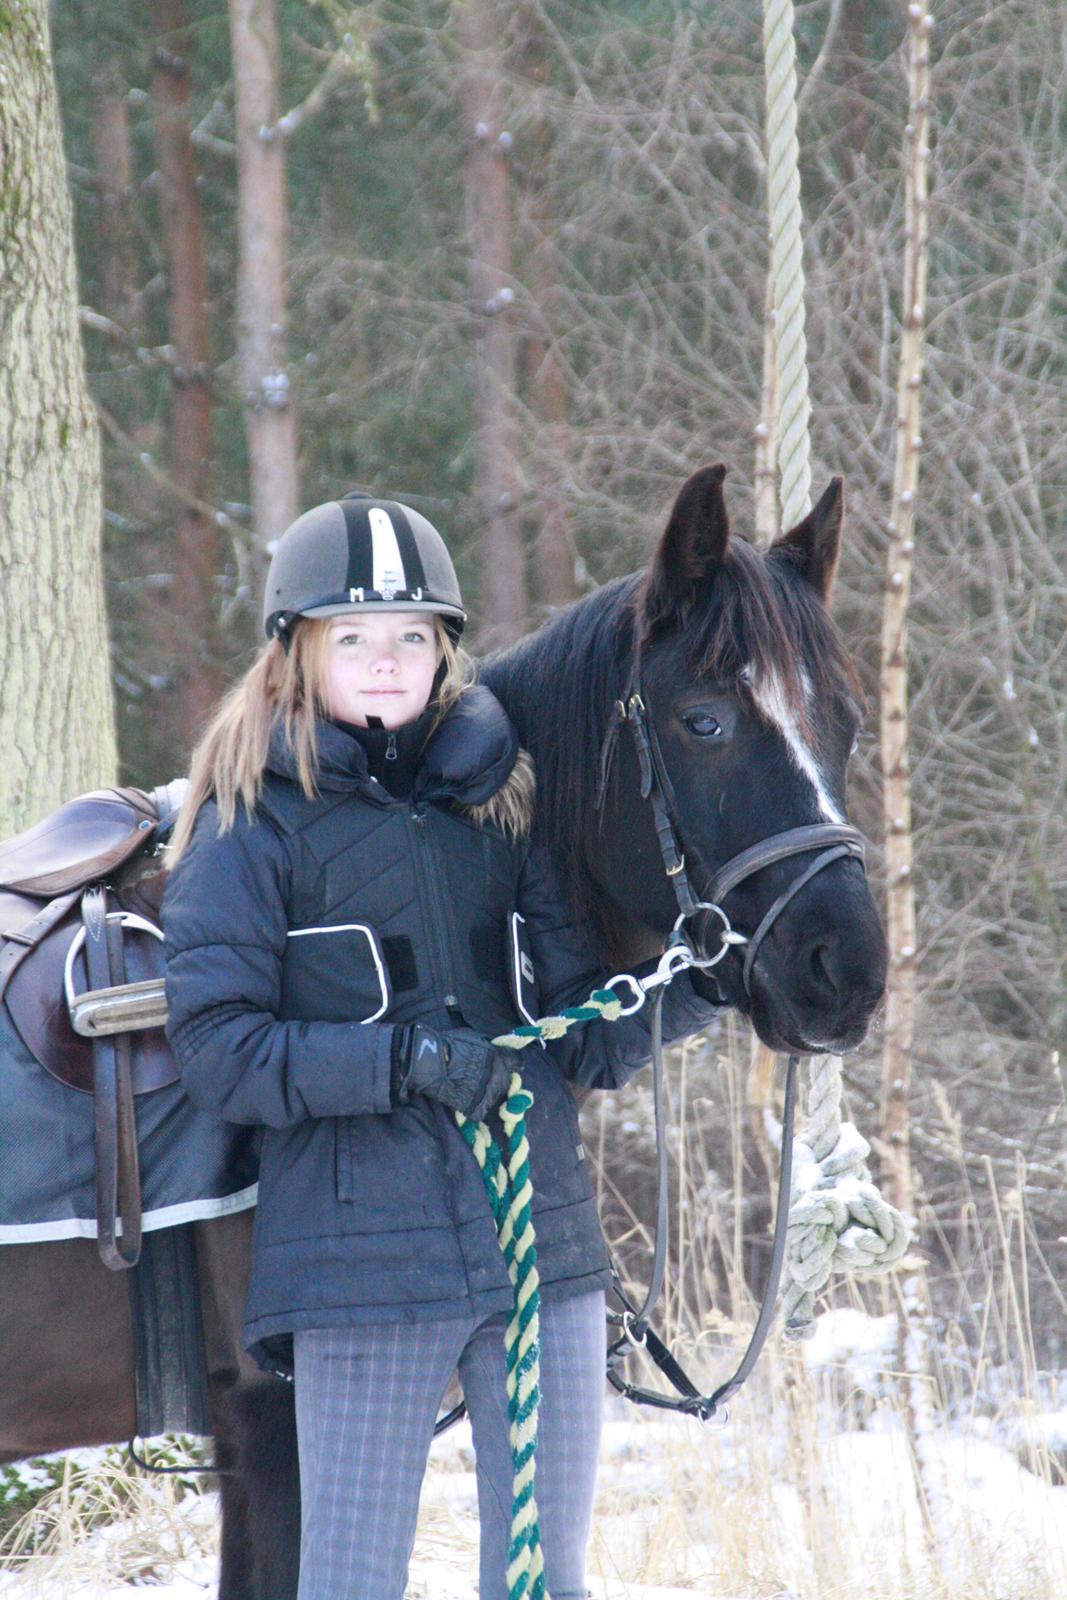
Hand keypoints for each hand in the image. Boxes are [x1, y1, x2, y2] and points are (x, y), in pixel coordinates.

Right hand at [390, 1025, 512, 1121]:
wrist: (430, 1062)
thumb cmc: (449, 1045)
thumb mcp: (474, 1038)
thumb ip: (488, 1046)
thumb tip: (495, 1048)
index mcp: (497, 1056)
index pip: (516, 1061)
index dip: (512, 1062)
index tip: (509, 1064)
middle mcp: (496, 1075)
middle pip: (506, 1080)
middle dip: (499, 1078)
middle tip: (486, 1077)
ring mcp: (486, 1092)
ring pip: (495, 1096)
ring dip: (488, 1092)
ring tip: (473, 1088)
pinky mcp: (475, 1106)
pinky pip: (481, 1110)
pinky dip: (476, 1107)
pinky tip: (467, 1100)